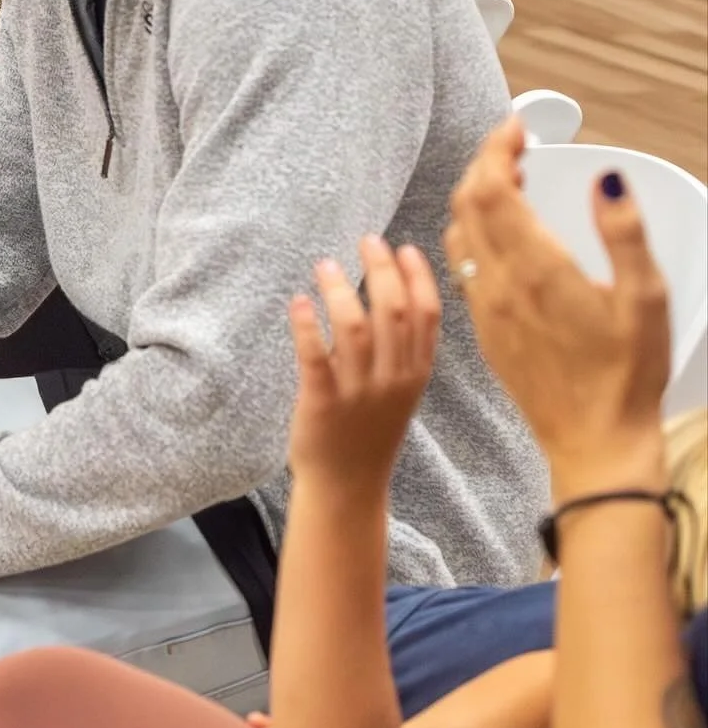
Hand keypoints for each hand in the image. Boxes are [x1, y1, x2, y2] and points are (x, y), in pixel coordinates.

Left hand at [286, 235, 441, 488]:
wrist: (347, 486)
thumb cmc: (370, 430)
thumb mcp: (401, 390)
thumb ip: (401, 349)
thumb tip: (390, 288)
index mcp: (416, 373)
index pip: (427, 315)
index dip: (418, 277)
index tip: (403, 247)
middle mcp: (393, 380)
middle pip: (393, 313)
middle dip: (382, 270)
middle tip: (365, 241)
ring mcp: (358, 392)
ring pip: (354, 329)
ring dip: (339, 290)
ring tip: (325, 264)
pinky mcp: (322, 403)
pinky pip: (315, 358)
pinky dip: (307, 326)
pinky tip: (299, 301)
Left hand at [446, 117, 670, 493]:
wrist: (593, 443)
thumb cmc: (626, 375)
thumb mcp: (646, 298)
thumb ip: (624, 233)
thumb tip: (607, 180)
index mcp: (536, 270)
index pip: (492, 189)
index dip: (496, 149)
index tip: (515, 128)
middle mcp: (498, 286)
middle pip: (467, 204)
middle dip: (483, 165)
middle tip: (513, 148)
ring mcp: (484, 309)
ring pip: (458, 234)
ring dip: (474, 198)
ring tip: (510, 183)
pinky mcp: (483, 330)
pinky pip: (461, 267)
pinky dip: (472, 233)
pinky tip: (502, 235)